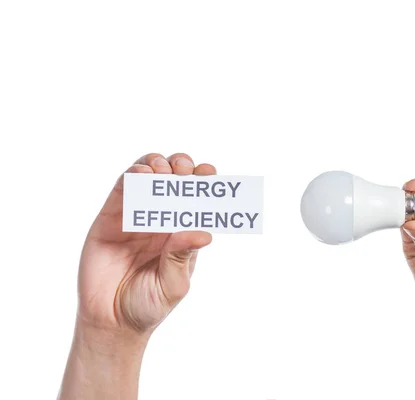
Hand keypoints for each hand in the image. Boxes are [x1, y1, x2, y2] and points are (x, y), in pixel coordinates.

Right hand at [59, 153, 215, 398]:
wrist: (111, 322)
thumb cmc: (148, 305)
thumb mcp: (172, 285)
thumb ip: (182, 258)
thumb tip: (204, 234)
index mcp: (181, 234)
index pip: (195, 200)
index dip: (203, 182)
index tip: (210, 172)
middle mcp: (160, 221)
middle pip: (173, 182)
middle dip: (181, 168)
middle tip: (183, 169)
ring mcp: (135, 217)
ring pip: (147, 179)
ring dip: (156, 165)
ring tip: (162, 169)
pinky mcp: (110, 218)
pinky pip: (120, 191)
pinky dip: (130, 177)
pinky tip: (140, 174)